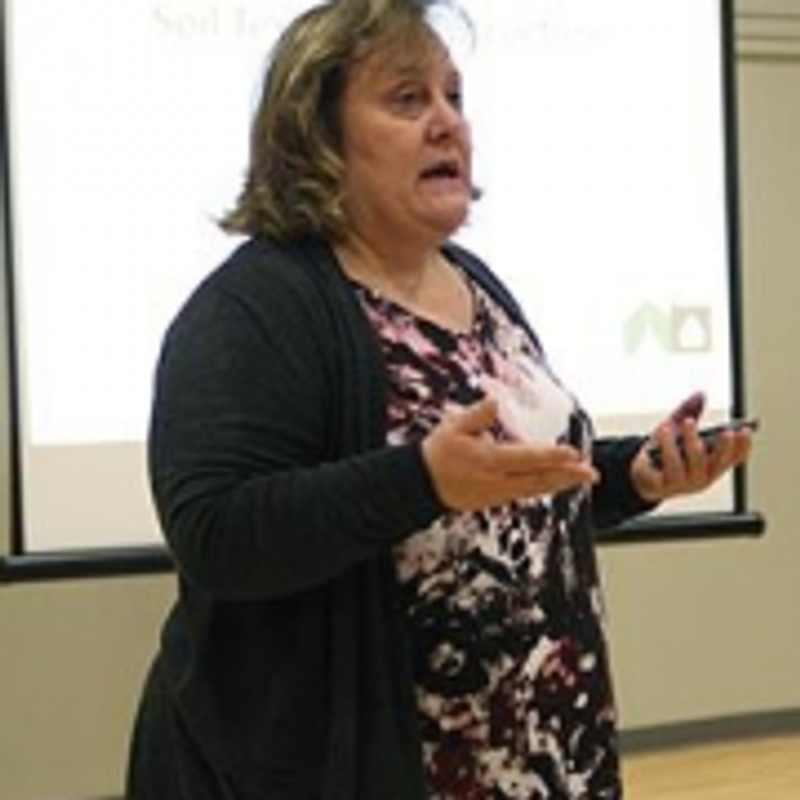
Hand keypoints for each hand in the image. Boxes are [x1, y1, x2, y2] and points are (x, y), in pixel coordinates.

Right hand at [422, 398, 598, 511]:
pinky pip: (526, 492)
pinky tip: (557, 481)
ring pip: (534, 489)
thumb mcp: (452, 428)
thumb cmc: (438, 452)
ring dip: (559, 482)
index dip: (550, 457)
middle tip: (591, 473)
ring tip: (582, 476)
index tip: (572, 453)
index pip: (525, 459)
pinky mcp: (496, 498)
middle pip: (537, 480)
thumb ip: (476, 416)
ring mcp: (497, 493)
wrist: (422, 483)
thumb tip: (494, 402)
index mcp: (487, 461)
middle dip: (566, 477)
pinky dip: (544, 485)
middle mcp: (496, 481)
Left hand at [631, 398, 753, 502]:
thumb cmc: (662, 451)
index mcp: (710, 465)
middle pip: (716, 462)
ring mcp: (683, 483)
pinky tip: (660, 437)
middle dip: (722, 446)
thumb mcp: (676, 429)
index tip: (745, 430)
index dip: (743, 446)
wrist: (638, 473)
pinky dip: (664, 450)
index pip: (733, 459)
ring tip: (681, 424)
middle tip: (725, 431)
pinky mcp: (663, 485)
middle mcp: (701, 477)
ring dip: (688, 442)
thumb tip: (700, 394)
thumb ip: (689, 412)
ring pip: (690, 464)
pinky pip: (665, 469)